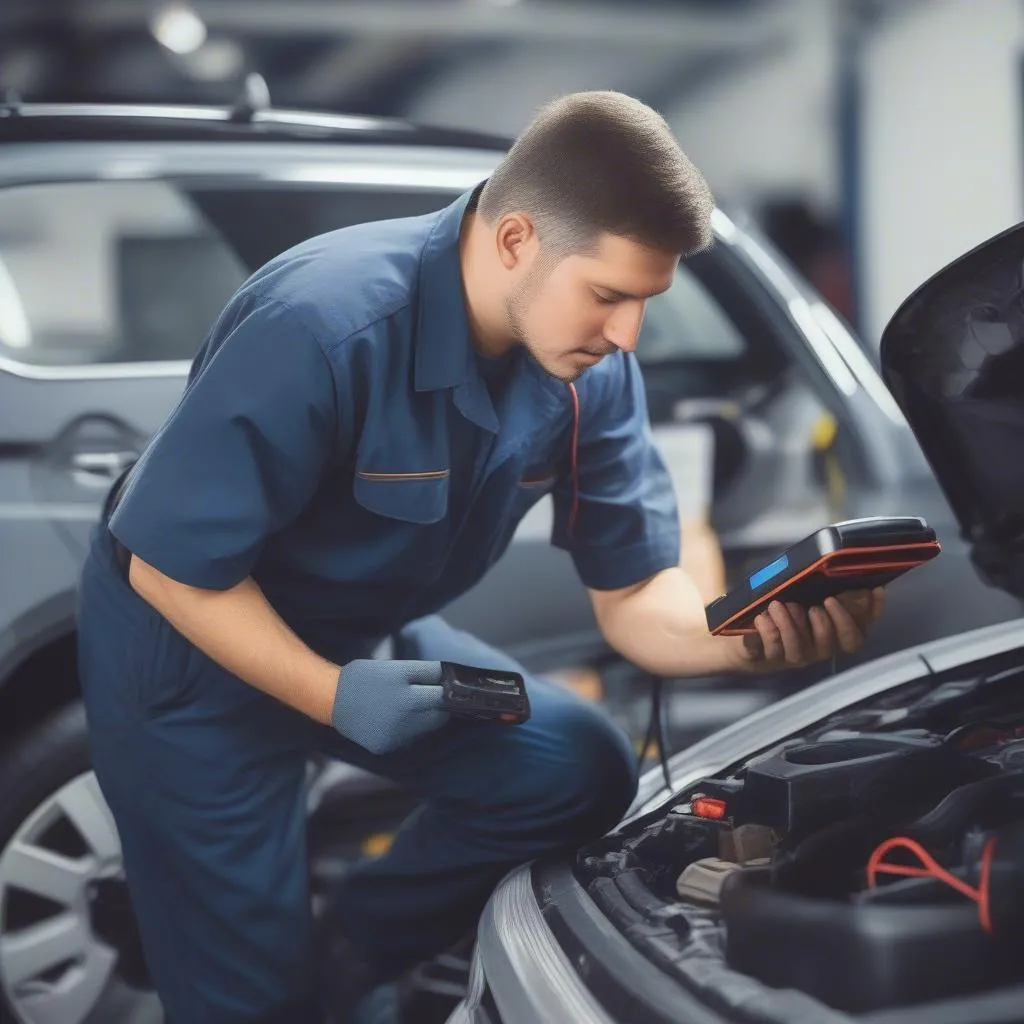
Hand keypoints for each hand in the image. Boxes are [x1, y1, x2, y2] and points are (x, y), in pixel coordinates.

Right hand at [332, 660, 448, 753]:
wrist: (332, 700)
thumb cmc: (366, 677)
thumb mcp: (396, 667)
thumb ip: (425, 672)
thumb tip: (449, 677)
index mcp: (404, 691)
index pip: (441, 694)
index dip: (446, 690)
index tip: (447, 688)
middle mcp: (402, 714)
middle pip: (438, 715)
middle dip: (438, 706)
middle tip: (431, 697)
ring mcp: (394, 734)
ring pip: (425, 729)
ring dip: (425, 719)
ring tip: (411, 707)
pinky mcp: (386, 747)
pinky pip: (408, 738)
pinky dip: (409, 730)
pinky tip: (395, 719)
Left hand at [735, 587, 884, 671]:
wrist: (739, 637)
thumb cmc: (777, 611)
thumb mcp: (799, 595)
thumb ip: (819, 586)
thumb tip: (841, 566)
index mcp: (831, 633)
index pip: (861, 628)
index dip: (873, 611)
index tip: (873, 588)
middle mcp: (817, 648)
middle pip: (843, 644)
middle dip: (834, 622)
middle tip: (820, 604)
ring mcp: (793, 656)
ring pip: (801, 647)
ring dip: (790, 624)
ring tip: (777, 605)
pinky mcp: (766, 658)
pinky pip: (771, 649)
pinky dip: (767, 630)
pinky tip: (761, 617)